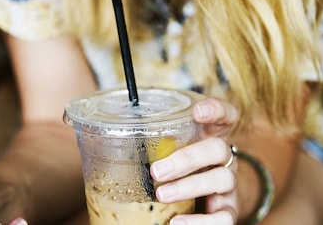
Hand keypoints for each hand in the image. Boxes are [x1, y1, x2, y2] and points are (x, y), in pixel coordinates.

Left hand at [150, 98, 239, 223]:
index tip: (197, 111)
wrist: (198, 207)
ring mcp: (228, 186)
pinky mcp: (228, 212)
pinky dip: (200, 222)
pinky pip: (224, 218)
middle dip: (187, 158)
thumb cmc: (175, 174)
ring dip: (189, 187)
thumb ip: (148, 144)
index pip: (225, 116)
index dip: (216, 110)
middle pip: (218, 148)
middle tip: (156, 170)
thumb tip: (93, 133)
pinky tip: (177, 223)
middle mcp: (223, 160)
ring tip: (161, 195)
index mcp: (209, 139)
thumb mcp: (165, 154)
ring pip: (222, 179)